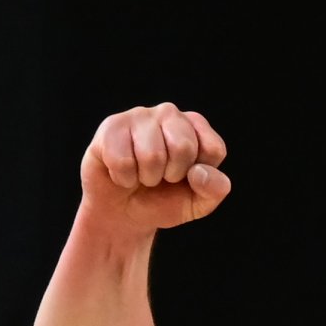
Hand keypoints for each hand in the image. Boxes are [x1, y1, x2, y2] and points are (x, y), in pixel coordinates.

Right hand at [79, 101, 230, 231]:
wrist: (122, 211)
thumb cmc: (162, 200)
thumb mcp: (197, 203)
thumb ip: (214, 189)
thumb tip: (199, 172)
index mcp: (195, 127)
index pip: (213, 149)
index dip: (199, 176)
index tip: (186, 179)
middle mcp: (169, 114)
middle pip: (183, 147)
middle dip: (172, 175)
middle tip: (161, 178)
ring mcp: (139, 115)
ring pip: (152, 155)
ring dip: (146, 178)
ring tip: (141, 175)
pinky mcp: (112, 126)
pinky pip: (123, 160)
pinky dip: (123, 178)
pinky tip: (122, 172)